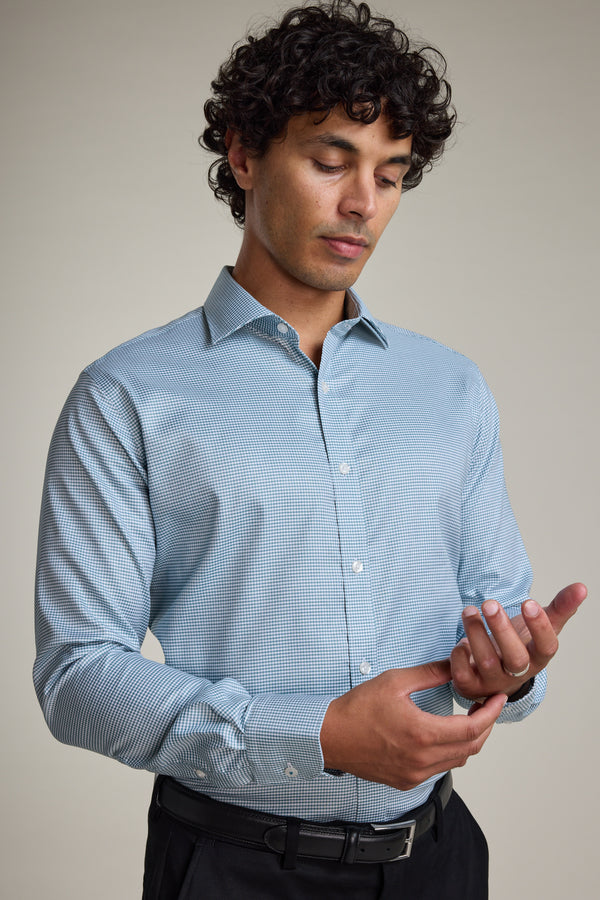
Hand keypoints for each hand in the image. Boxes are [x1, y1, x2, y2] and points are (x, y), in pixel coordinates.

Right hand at [320, 660, 506, 790]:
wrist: (331, 736)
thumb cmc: (358, 708)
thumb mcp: (395, 681)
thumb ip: (430, 674)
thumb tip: (456, 665)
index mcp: (422, 734)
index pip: (472, 729)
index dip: (491, 714)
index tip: (498, 699)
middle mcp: (422, 760)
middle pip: (471, 748)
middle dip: (485, 726)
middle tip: (487, 706)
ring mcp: (414, 774)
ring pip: (458, 760)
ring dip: (469, 740)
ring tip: (468, 718)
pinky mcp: (406, 781)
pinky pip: (440, 769)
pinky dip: (450, 752)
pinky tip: (444, 735)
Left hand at [450, 582, 586, 701]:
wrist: (493, 675)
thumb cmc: (519, 646)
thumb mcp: (539, 627)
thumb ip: (560, 607)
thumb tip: (581, 587)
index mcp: (537, 658)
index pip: (546, 647)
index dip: (540, 626)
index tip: (529, 602)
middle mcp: (517, 673)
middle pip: (516, 658)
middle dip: (502, 629)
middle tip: (490, 603)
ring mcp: (493, 682)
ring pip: (487, 661)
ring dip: (476, 633)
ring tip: (469, 611)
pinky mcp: (469, 686)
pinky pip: (462, 675)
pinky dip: (459, 655)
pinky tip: (461, 640)